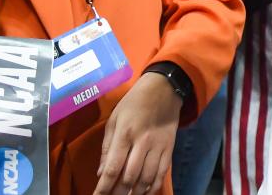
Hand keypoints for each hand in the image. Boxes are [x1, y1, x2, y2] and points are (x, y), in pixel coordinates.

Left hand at [93, 72, 181, 194]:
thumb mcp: (114, 120)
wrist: (164, 88)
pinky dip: (154, 186)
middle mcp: (142, 142)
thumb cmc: (134, 103)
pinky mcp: (170, 147)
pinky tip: (146, 192)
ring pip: (147, 178)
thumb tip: (101, 173)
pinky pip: (162, 172)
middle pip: (129, 177)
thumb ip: (107, 147)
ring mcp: (158, 146)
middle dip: (119, 193)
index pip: (112, 168)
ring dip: (136, 192)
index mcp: (124, 134)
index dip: (104, 188)